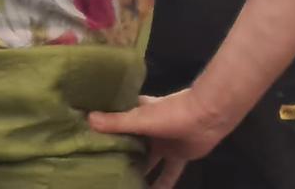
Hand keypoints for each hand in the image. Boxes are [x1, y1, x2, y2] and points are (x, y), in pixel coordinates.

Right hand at [88, 89, 230, 188]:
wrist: (206, 116)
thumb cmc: (170, 113)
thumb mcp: (140, 118)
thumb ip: (116, 122)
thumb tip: (87, 118)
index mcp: (138, 114)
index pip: (117, 122)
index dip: (104, 131)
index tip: (88, 142)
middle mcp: (148, 129)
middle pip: (131, 145)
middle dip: (120, 156)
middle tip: (101, 171)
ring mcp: (163, 143)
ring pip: (148, 162)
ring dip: (139, 173)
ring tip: (122, 185)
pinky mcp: (177, 155)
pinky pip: (168, 174)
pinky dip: (162, 185)